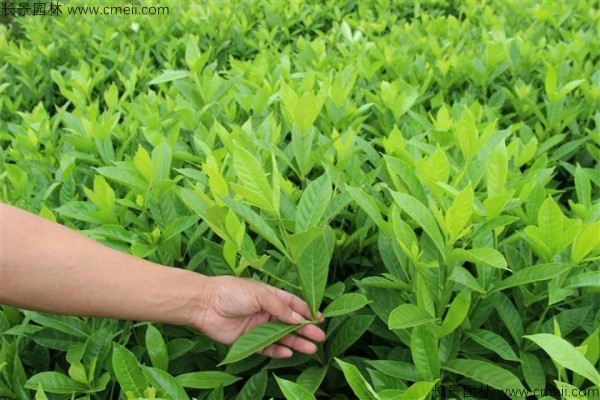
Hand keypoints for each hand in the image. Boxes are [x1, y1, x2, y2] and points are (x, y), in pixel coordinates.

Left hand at [192, 276, 325, 357]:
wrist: (204, 304)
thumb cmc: (232, 292)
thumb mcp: (259, 294)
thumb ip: (279, 307)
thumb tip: (299, 318)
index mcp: (270, 295)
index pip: (293, 304)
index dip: (306, 311)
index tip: (320, 319)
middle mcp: (266, 311)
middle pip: (290, 322)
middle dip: (305, 329)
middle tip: (320, 337)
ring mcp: (258, 326)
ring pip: (281, 336)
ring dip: (296, 341)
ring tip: (311, 348)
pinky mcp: (248, 340)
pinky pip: (266, 347)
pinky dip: (278, 350)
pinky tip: (289, 352)